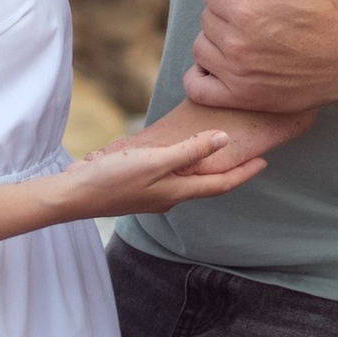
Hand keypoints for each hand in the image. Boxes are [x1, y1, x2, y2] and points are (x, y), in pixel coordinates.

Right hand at [62, 126, 266, 220]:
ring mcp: (153, 193)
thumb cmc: (113, 179)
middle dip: (229, 170)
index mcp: (178, 192)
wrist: (73, 196)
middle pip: (207, 184)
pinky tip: (175, 151)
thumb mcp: (155, 161)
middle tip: (247, 154)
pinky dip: (180, 163)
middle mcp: (169, 196)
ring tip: (216, 150)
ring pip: (187, 179)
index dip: (244, 173)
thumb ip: (190, 150)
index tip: (264, 162)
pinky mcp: (137, 186)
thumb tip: (223, 140)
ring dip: (204, 166)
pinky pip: (168, 174)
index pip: (221, 184)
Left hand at [183, 0, 337, 113]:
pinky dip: (199, 77)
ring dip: (214, 41)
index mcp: (247, 11)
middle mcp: (237, 43)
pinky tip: (215, 68)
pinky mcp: (241, 97)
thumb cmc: (323, 15)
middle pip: (206, 18)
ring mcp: (237, 73)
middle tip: (250, 19)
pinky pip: (197, 88)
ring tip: (239, 41)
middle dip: (224, 13)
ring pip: (200, 48)